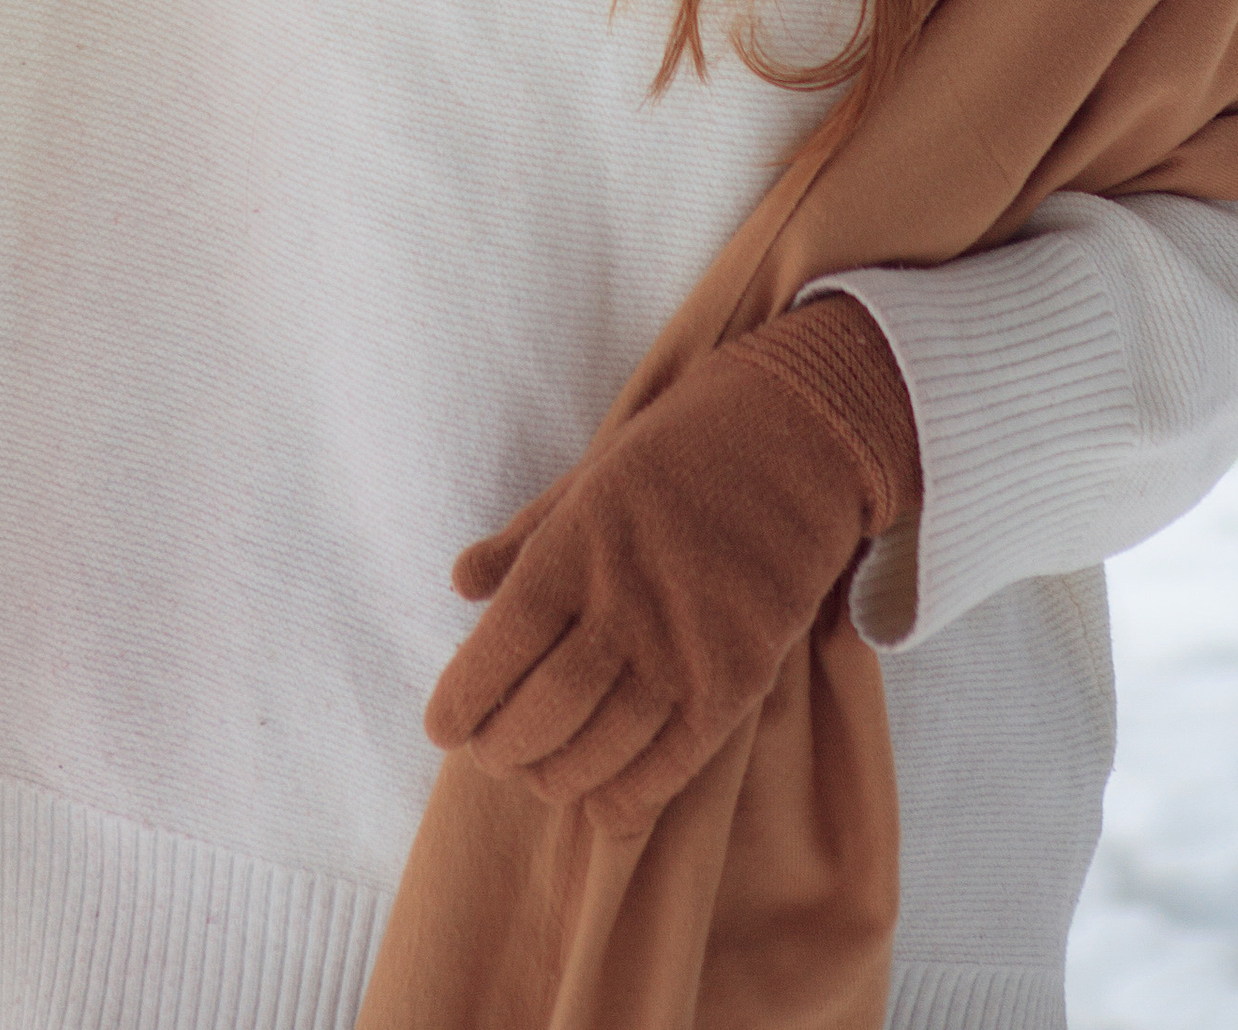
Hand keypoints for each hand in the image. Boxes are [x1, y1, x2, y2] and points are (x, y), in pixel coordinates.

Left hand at [423, 297, 917, 838]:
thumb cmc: (680, 450)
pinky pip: (674, 761)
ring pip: (601, 748)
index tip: (442, 727)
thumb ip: (524, 535)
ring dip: (558, 777)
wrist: (795, 435)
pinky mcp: (738, 678)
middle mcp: (622, 604)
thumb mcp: (587, 475)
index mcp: (574, 547)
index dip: (462, 702)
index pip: (497, 649)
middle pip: (542, 711)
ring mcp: (683, 646)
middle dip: (503, 748)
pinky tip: (605, 803)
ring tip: (540, 776)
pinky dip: (632, 793)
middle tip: (492, 755)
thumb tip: (461, 582)